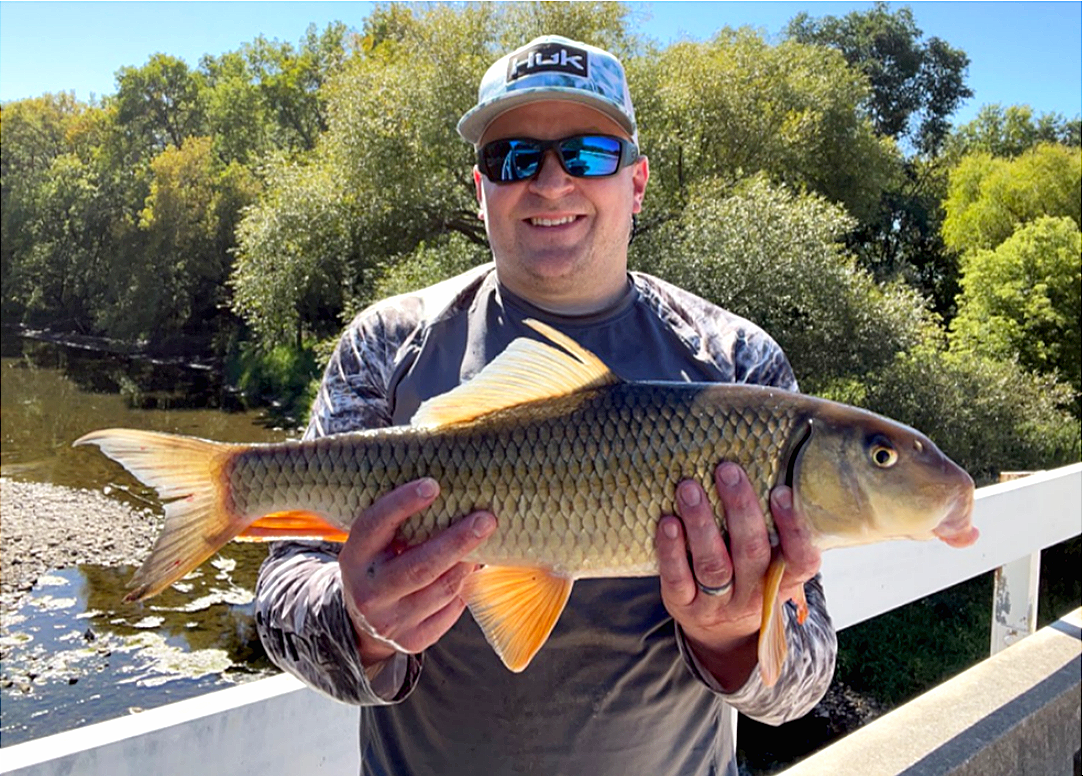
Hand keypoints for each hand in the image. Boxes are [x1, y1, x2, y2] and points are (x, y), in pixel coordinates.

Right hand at [339, 478, 496, 666]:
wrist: (365, 623)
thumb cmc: (381, 563)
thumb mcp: (376, 544)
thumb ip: (400, 523)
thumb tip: (450, 489)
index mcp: (354, 559)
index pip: (374, 526)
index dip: (403, 503)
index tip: (433, 485)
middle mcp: (368, 593)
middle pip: (420, 566)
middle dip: (457, 540)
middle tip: (486, 518)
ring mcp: (390, 622)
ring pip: (443, 589)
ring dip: (468, 562)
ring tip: (484, 539)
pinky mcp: (413, 641)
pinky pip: (452, 609)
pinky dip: (466, 585)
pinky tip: (471, 568)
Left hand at [655, 462, 820, 689]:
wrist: (723, 632)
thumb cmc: (751, 577)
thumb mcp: (773, 561)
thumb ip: (773, 527)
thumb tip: (766, 463)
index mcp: (786, 579)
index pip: (801, 559)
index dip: (794, 527)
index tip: (781, 491)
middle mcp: (755, 594)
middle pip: (751, 553)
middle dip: (740, 509)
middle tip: (727, 470)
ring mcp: (719, 604)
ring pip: (713, 566)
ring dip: (701, 523)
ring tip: (689, 487)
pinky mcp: (685, 606)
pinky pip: (678, 579)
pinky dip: (671, 550)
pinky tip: (667, 522)